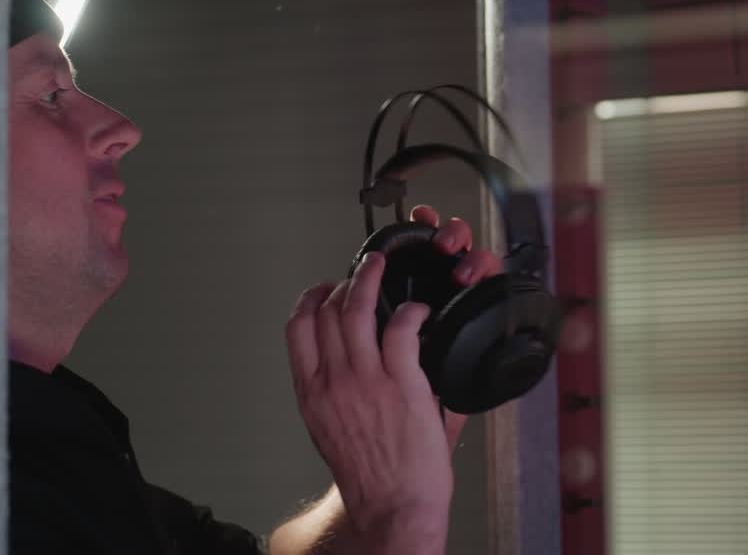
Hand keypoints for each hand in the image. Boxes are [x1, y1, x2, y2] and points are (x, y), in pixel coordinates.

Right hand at [284, 205, 500, 537]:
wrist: (394, 509)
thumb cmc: (372, 479)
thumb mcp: (334, 433)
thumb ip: (339, 395)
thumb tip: (357, 366)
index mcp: (313, 395)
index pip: (296, 331)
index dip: (308, 300)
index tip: (321, 289)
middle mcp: (334, 383)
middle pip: (325, 312)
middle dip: (342, 283)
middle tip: (360, 271)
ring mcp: (366, 381)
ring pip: (357, 310)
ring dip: (371, 279)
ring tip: (381, 267)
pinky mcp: (403, 383)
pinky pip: (401, 328)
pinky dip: (411, 310)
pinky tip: (420, 310)